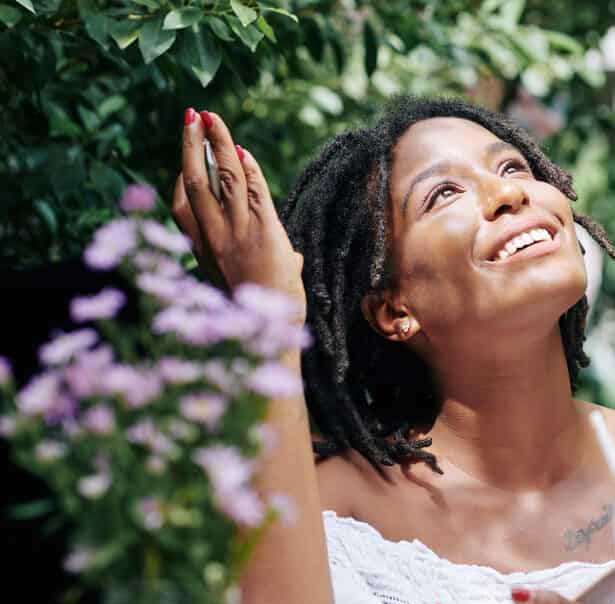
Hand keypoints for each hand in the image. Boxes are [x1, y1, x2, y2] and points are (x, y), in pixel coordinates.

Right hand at [172, 109, 305, 319]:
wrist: (270, 336)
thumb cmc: (264, 315)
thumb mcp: (256, 286)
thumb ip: (269, 264)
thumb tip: (293, 257)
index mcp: (203, 251)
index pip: (182, 207)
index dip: (184, 177)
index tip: (189, 156)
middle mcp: (213, 239)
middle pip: (194, 182)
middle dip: (191, 146)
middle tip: (191, 117)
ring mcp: (237, 233)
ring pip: (222, 178)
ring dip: (218, 144)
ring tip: (212, 118)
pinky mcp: (263, 232)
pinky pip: (252, 191)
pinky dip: (247, 169)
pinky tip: (243, 151)